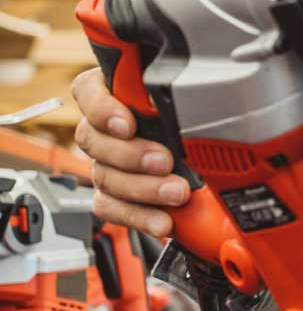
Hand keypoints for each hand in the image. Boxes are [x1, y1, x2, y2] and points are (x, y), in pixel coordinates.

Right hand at [70, 67, 189, 239]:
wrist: (207, 156)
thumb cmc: (195, 116)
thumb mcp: (191, 98)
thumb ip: (184, 91)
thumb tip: (197, 90)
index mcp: (115, 93)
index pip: (87, 91)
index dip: (101, 108)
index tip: (128, 124)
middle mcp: (104, 129)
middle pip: (94, 139)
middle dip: (131, 154)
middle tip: (164, 162)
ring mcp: (104, 163)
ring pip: (105, 176)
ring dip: (143, 188)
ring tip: (176, 193)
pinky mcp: (111, 195)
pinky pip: (111, 208)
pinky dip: (139, 216)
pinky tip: (162, 220)